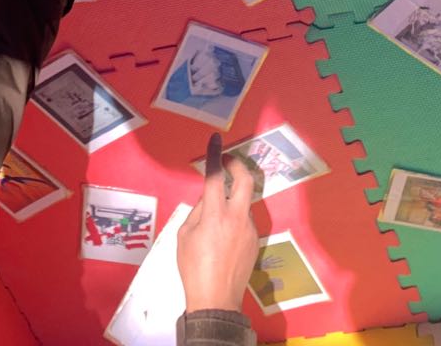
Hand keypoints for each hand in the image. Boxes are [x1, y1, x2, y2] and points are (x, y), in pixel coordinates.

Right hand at [177, 133, 257, 314]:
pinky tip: (224, 237)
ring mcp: (249, 229)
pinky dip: (235, 219)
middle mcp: (237, 217)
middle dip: (238, 165)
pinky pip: (245, 221)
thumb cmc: (193, 268)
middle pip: (245, 179)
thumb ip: (197, 211)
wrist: (216, 299)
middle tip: (228, 162)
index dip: (215, 155)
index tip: (216, 140)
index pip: (215, 177)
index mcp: (215, 214)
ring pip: (244, 203)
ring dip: (233, 199)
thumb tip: (208, 199)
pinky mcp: (255, 240)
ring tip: (215, 219)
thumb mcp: (185, 235)